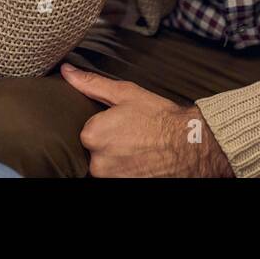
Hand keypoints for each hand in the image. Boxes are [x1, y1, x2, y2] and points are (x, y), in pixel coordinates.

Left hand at [60, 63, 233, 176]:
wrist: (191, 145)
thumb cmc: (160, 118)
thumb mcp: (125, 93)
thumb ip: (91, 83)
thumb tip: (67, 72)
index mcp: (92, 134)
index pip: (87, 130)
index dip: (105, 125)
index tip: (122, 123)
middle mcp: (97, 162)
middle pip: (95, 150)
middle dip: (109, 143)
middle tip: (132, 136)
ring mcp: (111, 178)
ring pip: (106, 166)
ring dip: (118, 159)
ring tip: (139, 149)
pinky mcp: (123, 187)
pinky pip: (117, 176)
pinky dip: (128, 170)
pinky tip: (141, 161)